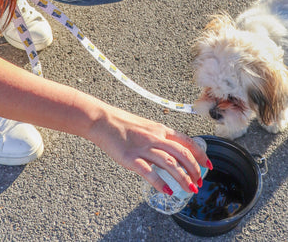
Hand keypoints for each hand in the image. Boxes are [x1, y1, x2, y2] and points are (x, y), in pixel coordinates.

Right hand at [89, 105, 212, 194]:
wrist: (103, 121)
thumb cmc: (123, 124)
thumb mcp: (146, 127)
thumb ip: (159, 138)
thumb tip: (169, 151)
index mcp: (160, 129)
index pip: (186, 142)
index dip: (200, 154)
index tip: (208, 165)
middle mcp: (155, 138)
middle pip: (182, 154)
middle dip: (194, 169)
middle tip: (199, 182)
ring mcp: (143, 148)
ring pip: (170, 163)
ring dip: (183, 178)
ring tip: (190, 189)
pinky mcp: (131, 158)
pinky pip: (149, 172)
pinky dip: (160, 183)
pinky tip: (168, 191)